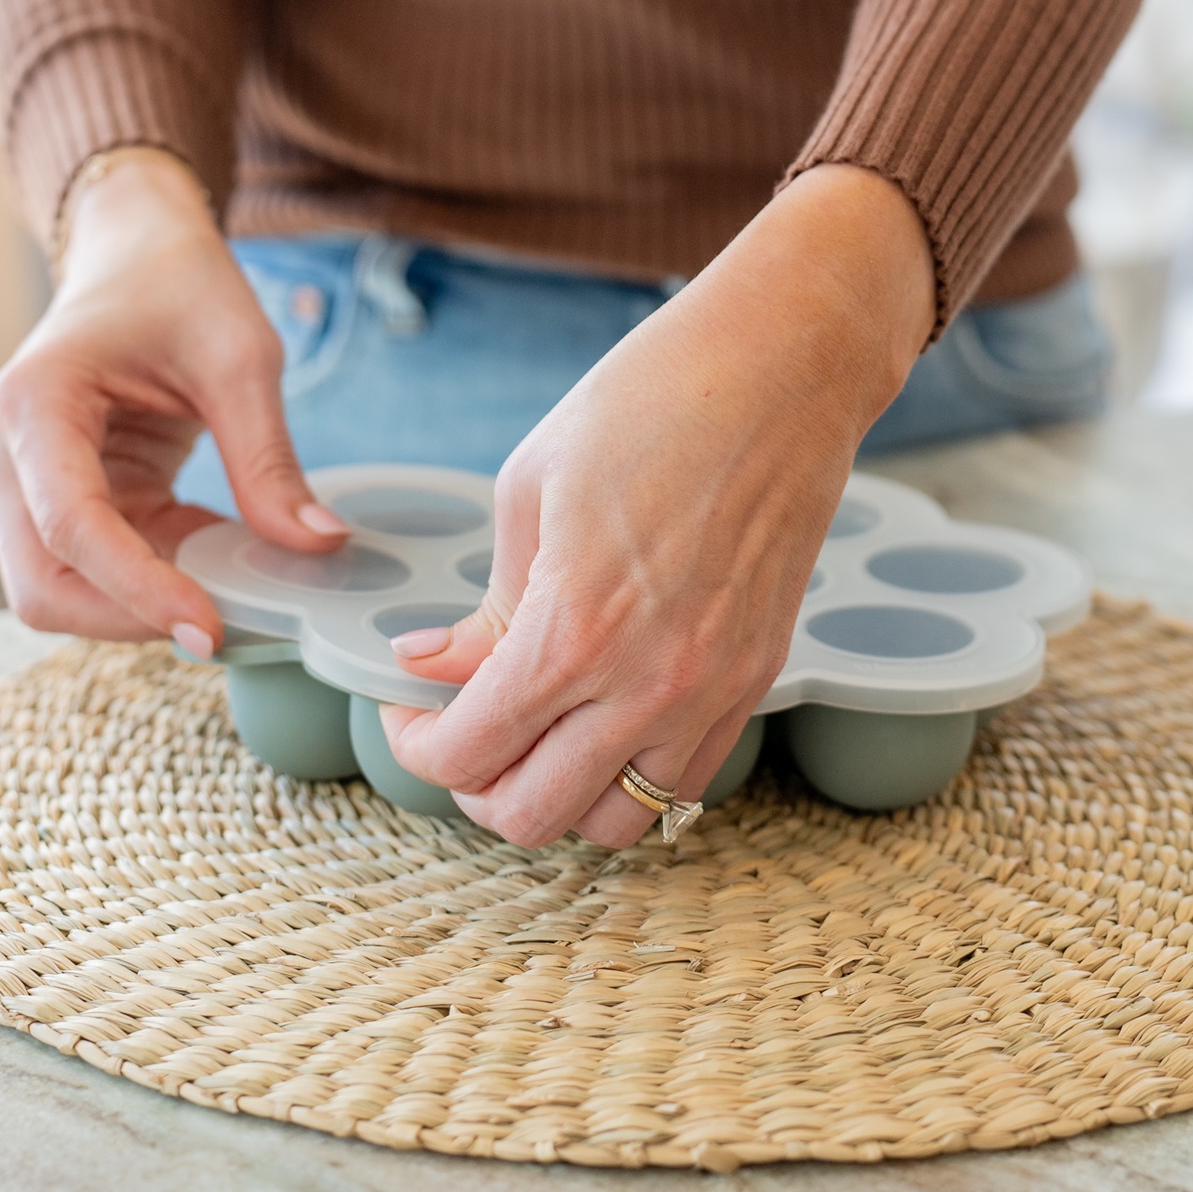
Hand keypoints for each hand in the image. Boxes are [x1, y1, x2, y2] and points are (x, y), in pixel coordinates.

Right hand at [0, 149, 347, 653]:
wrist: (141, 254)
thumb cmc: (182, 287)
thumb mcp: (243, 360)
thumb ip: (270, 460)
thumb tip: (317, 546)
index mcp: (36, 404)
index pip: (70, 526)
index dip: (136, 588)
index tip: (208, 627)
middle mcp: (9, 451)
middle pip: (43, 583)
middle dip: (129, 618)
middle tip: (227, 628)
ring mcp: (29, 482)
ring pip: (62, 591)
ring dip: (144, 606)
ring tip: (234, 589)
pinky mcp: (67, 499)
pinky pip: (103, 568)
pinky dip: (160, 580)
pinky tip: (222, 560)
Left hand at [380, 164, 935, 847]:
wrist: (783, 370)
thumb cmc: (648, 404)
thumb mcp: (528, 492)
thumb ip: (485, 606)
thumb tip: (432, 666)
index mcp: (573, 631)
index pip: (468, 755)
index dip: (417, 744)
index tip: (409, 709)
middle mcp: (649, 685)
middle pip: (532, 814)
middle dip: (475, 783)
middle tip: (461, 730)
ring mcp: (713, 692)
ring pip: (616, 821)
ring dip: (559, 794)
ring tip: (536, 735)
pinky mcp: (757, 680)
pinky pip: (686, 782)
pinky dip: (632, 776)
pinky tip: (605, 720)